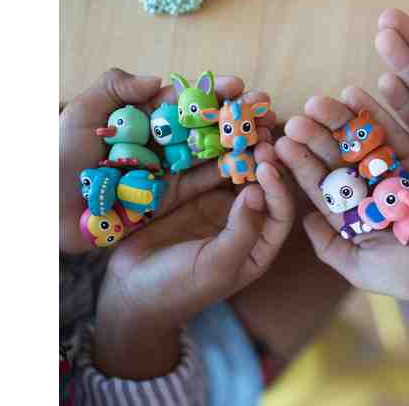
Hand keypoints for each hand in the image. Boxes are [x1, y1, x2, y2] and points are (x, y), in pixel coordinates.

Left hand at [59, 68, 275, 253]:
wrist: (44, 211)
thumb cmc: (56, 158)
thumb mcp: (79, 115)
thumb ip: (114, 89)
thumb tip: (159, 80)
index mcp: (142, 116)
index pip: (185, 98)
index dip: (212, 91)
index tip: (238, 84)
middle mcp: (160, 140)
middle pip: (206, 124)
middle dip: (237, 115)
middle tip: (266, 108)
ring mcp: (167, 169)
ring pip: (211, 152)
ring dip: (240, 142)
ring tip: (269, 134)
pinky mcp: (168, 196)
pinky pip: (202, 183)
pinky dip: (227, 174)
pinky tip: (251, 165)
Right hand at [94, 141, 293, 378]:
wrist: (128, 288)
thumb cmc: (178, 287)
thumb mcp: (216, 265)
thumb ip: (242, 231)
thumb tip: (258, 191)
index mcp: (258, 244)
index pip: (279, 212)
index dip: (278, 188)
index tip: (267, 165)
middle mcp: (244, 219)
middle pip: (262, 183)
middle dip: (264, 157)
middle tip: (261, 130)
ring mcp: (218, 202)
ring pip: (237, 167)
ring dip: (241, 145)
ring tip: (242, 120)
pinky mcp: (192, 190)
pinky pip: (206, 164)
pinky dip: (211, 146)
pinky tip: (211, 125)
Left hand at [275, 90, 408, 299]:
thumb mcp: (364, 269)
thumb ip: (331, 248)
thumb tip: (302, 221)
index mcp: (351, 213)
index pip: (321, 185)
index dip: (301, 166)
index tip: (280, 147)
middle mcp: (368, 188)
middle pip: (337, 159)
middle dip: (316, 139)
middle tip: (295, 120)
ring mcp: (393, 171)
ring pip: (361, 142)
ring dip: (339, 121)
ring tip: (318, 103)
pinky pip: (396, 132)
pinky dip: (377, 114)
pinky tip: (355, 94)